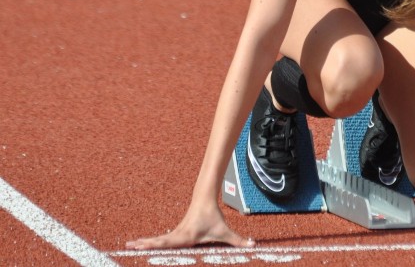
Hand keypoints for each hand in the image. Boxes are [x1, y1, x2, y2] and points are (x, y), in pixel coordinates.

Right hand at [126, 202, 254, 249]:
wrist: (205, 201)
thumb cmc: (214, 218)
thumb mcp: (225, 231)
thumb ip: (238, 240)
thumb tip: (253, 245)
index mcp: (186, 236)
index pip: (168, 242)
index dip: (157, 245)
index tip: (145, 246)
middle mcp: (177, 234)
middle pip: (158, 241)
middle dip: (144, 245)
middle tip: (128, 247)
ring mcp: (174, 233)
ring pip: (157, 240)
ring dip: (143, 243)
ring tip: (128, 246)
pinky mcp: (174, 233)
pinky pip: (160, 239)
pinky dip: (149, 242)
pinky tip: (139, 245)